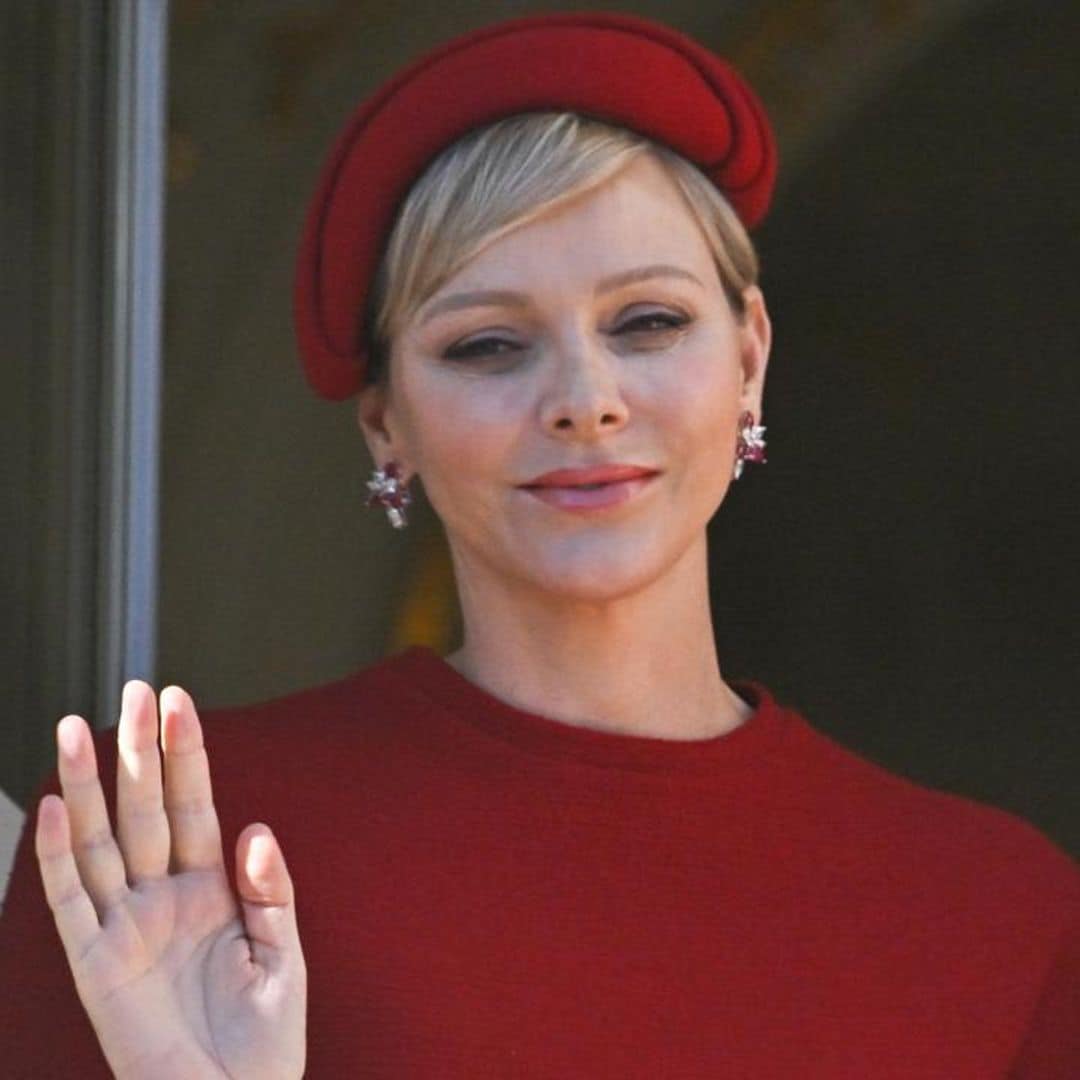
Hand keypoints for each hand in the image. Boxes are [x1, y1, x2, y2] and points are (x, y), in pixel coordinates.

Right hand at [35, 682, 306, 1078]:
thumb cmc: (263, 1045)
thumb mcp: (282, 959)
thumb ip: (271, 892)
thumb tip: (256, 829)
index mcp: (213, 890)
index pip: (196, 806)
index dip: (187, 754)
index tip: (178, 700)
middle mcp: (164, 898)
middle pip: (147, 810)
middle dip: (141, 751)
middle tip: (133, 690)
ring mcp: (126, 928)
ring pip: (100, 842)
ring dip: (87, 786)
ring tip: (74, 727)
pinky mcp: (97, 967)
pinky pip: (71, 903)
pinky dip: (57, 857)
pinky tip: (53, 808)